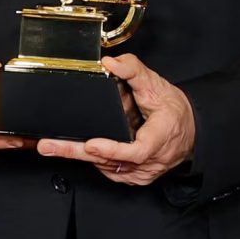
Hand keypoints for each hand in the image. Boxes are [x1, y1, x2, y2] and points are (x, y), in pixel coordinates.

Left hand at [39, 54, 195, 185]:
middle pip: (111, 161)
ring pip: (106, 166)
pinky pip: (109, 169)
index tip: (92, 144)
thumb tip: (111, 62)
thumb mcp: (157, 85)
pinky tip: (76, 149)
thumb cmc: (175, 111)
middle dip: (77, 152)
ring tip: (52, 145)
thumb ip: (133, 71)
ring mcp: (142, 173)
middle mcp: (150, 161)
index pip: (137, 151)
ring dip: (78, 156)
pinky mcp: (134, 176)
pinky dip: (92, 159)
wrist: (189, 132)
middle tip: (49, 146)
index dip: (113, 149)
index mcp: (160, 138)